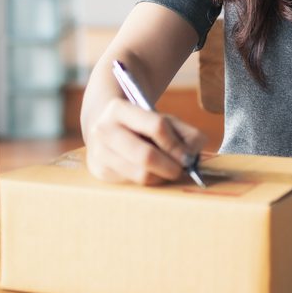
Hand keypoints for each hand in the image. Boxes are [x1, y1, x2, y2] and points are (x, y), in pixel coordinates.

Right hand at [85, 98, 205, 184]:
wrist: (107, 128)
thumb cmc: (142, 124)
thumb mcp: (164, 119)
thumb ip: (186, 133)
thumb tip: (192, 155)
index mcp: (119, 108)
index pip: (157, 126)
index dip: (177, 144)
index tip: (189, 156)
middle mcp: (103, 129)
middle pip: (146, 155)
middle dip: (170, 166)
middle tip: (181, 170)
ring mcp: (99, 152)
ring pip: (140, 174)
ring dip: (161, 176)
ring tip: (168, 170)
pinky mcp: (100, 171)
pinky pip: (134, 183)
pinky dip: (150, 181)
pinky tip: (152, 172)